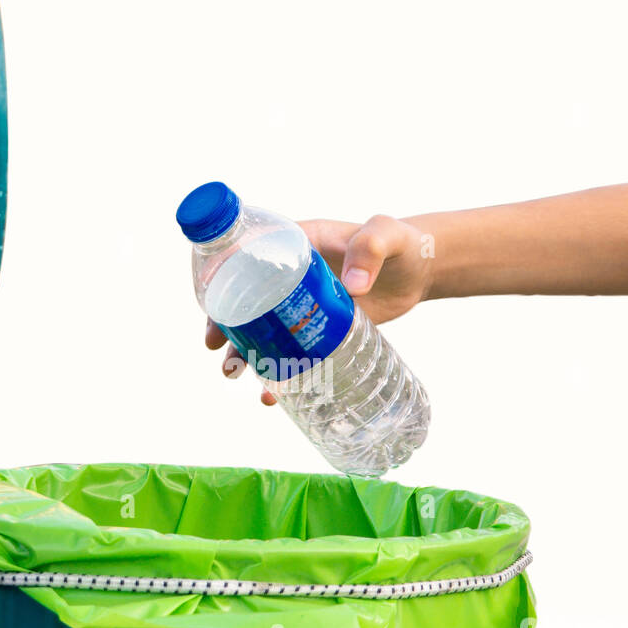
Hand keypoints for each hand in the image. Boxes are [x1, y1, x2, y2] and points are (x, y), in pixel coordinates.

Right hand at [205, 215, 432, 404]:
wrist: (420, 272)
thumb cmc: (401, 243)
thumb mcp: (386, 234)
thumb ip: (370, 249)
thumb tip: (354, 287)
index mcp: (296, 244)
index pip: (248, 254)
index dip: (223, 271)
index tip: (208, 290)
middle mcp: (291, 276)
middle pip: (245, 299)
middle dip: (223, 322)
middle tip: (214, 345)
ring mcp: (302, 307)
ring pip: (262, 331)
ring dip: (243, 352)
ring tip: (235, 373)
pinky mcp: (318, 333)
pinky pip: (289, 353)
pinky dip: (278, 373)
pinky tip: (273, 393)